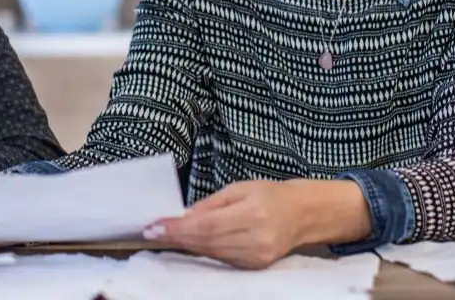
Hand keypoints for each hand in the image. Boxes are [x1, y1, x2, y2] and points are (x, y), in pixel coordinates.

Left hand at [143, 180, 307, 269]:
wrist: (302, 214)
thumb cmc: (270, 195)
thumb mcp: (239, 188)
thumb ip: (211, 204)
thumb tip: (183, 216)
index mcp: (254, 214)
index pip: (207, 225)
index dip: (179, 228)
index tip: (155, 226)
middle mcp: (256, 239)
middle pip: (207, 242)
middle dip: (177, 236)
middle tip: (153, 231)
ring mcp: (257, 257)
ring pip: (212, 253)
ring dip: (187, 244)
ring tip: (167, 234)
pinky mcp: (256, 266)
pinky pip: (222, 259)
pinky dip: (204, 250)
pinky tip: (191, 241)